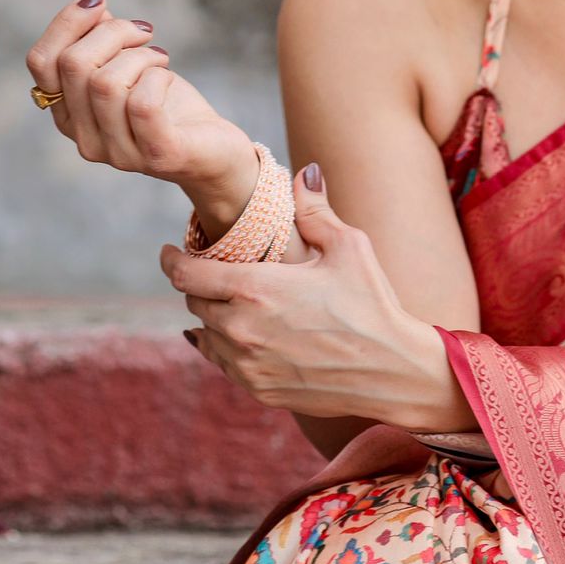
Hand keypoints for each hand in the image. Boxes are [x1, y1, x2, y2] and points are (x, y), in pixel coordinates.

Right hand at [26, 0, 250, 186]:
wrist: (217, 154)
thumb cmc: (170, 107)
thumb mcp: (130, 67)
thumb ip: (103, 41)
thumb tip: (92, 7)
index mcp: (70, 117)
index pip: (41, 62)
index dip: (66, 23)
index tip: (99, 0)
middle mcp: (86, 141)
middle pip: (73, 65)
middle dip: (112, 32)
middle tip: (144, 32)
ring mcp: (119, 154)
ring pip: (105, 82)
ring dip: (139, 55)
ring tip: (160, 58)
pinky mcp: (157, 156)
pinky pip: (141, 104)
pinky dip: (158, 76)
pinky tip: (168, 76)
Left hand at [161, 164, 475, 429]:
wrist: (393, 371)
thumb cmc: (373, 305)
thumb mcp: (349, 247)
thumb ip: (315, 211)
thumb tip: (304, 173)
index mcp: (256, 288)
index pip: (186, 274)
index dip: (172, 261)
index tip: (171, 253)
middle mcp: (241, 328)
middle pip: (194, 303)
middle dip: (201, 286)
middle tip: (214, 275)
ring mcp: (247, 364)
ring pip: (205, 335)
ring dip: (213, 318)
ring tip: (233, 305)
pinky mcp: (259, 390)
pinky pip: (223, 364)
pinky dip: (225, 347)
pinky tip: (242, 337)